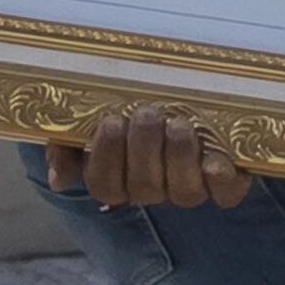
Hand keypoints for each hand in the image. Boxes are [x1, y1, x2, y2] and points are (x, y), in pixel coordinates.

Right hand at [49, 103, 251, 209]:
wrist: (182, 90)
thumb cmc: (127, 105)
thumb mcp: (89, 119)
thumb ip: (67, 145)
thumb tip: (58, 179)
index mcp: (118, 177)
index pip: (104, 184)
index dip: (107, 157)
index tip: (111, 121)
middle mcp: (153, 188)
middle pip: (144, 188)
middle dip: (144, 150)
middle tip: (148, 114)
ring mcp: (190, 187)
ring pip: (183, 193)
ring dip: (179, 159)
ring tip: (179, 124)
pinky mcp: (226, 181)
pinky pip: (225, 194)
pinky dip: (220, 180)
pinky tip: (215, 161)